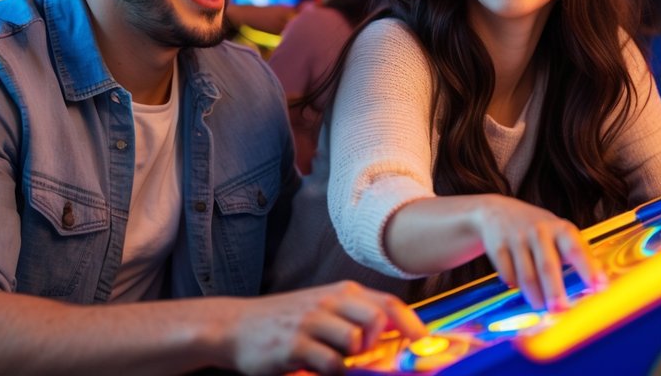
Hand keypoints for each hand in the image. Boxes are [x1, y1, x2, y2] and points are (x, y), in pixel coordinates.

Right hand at [223, 281, 425, 375]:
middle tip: (367, 356)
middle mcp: (328, 302)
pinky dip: (333, 372)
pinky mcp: (295, 345)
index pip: (388, 303)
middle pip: (377, 319)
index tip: (424, 343)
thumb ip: (353, 318)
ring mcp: (311, 322)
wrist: (236, 326)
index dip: (412, 324)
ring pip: (355, 342)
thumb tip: (395, 339)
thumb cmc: (285, 320)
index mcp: (340, 292)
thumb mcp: (321, 309)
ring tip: (335, 359)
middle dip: (381, 342)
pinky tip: (319, 367)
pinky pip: (331, 364)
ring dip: (353, 359)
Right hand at [470, 195, 605, 311]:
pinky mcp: (497, 247)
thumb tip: (593, 288)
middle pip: (548, 266)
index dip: (588, 269)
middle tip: (561, 311)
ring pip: (526, 276)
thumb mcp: (558, 233)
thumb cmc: (538, 230)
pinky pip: (508, 275)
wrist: (496, 212)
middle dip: (555, 291)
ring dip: (534, 296)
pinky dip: (515, 285)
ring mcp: (516, 238)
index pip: (576, 250)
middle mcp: (539, 231)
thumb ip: (575, 256)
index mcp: (560, 229)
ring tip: (539, 306)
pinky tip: (519, 286)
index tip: (599, 287)